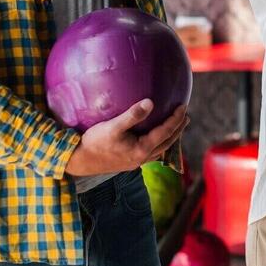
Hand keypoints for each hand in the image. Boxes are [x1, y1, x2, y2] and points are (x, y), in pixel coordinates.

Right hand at [65, 101, 188, 175]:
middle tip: (186, 116)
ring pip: (160, 150)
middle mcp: (142, 158)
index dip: (176, 119)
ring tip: (175, 127)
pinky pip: (151, 153)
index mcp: (142, 149)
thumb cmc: (94, 142)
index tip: (183, 106)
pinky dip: (158, 144)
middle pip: (167, 142)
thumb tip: (150, 103)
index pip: (166, 132)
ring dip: (170, 138)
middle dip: (178, 129)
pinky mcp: (129, 163)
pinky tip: (154, 138)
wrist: (79, 161)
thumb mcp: (113, 126)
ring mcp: (136, 162)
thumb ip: (132, 115)